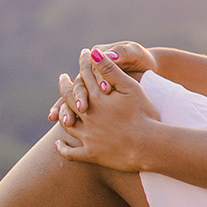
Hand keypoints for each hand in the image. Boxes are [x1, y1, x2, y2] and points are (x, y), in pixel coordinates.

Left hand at [55, 48, 159, 171]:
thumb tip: (93, 52)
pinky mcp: (90, 154)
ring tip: (59, 108)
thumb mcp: (130, 87)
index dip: (85, 63)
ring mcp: (86, 136)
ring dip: (62, 113)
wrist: (148, 145)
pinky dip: (62, 148)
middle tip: (63, 78)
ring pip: (67, 123)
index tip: (83, 54)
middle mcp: (86, 116)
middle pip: (71, 97)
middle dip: (66, 86)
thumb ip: (110, 70)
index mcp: (97, 98)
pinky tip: (58, 144)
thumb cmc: (144, 114)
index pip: (86, 76)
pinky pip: (70, 152)